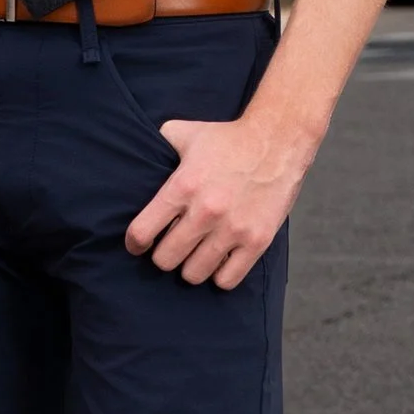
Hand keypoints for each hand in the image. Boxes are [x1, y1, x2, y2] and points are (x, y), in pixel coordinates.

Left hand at [123, 109, 315, 289]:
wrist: (278, 140)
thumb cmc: (227, 138)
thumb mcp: (184, 133)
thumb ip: (158, 144)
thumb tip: (136, 150)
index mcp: (182, 187)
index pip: (142, 232)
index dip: (135, 243)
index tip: (139, 244)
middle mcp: (205, 211)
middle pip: (165, 260)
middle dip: (164, 256)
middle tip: (171, 248)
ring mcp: (233, 229)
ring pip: (194, 274)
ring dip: (190, 267)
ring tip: (195, 255)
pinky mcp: (257, 241)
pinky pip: (227, 280)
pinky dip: (219, 276)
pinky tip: (219, 261)